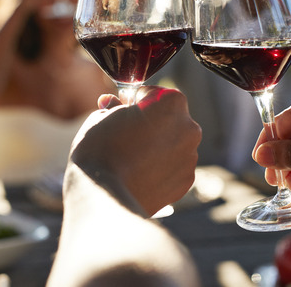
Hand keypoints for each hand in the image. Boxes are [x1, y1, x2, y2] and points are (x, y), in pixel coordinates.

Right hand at [69, 86, 201, 215]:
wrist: (105, 197)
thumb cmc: (100, 151)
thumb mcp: (100, 118)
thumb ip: (114, 108)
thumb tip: (112, 105)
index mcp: (172, 103)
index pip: (154, 93)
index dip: (135, 100)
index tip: (123, 108)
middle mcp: (189, 127)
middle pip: (168, 118)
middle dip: (150, 123)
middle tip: (126, 134)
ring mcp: (190, 156)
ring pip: (173, 143)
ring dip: (157, 145)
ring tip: (130, 158)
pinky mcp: (186, 181)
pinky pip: (173, 167)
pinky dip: (160, 167)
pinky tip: (139, 173)